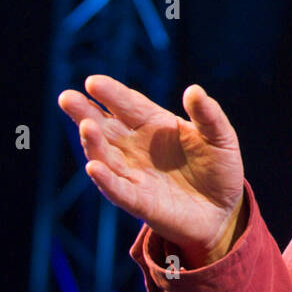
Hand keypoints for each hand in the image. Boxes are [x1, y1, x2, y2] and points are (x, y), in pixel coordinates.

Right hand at [57, 76, 245, 264]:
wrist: (223, 209)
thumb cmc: (219, 168)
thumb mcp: (221, 137)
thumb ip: (208, 115)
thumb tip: (194, 90)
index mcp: (154, 125)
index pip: (129, 105)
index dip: (112, 94)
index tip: (93, 81)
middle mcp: (136, 148)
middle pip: (106, 127)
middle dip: (85, 112)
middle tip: (67, 97)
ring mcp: (135, 175)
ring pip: (106, 157)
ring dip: (93, 143)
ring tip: (85, 126)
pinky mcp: (139, 202)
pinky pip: (118, 190)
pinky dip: (105, 180)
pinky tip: (93, 167)